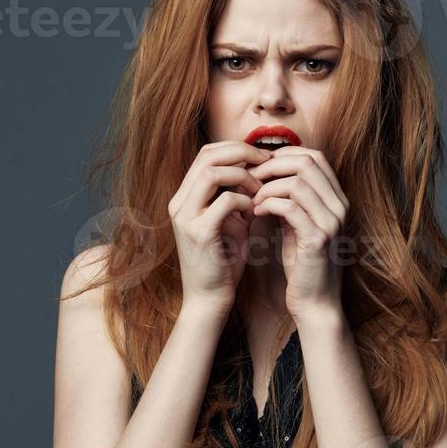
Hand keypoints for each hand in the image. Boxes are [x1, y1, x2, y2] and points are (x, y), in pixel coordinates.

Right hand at [167, 141, 267, 313]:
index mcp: (185, 197)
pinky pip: (224, 201)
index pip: (207, 154)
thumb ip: (238, 196)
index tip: (263, 158)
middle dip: (241, 153)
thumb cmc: (224, 260)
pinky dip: (244, 200)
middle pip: (207, 156)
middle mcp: (180, 203)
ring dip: (242, 176)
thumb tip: (259, 172)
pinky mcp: (199, 233)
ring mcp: (186, 217)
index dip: (236, 149)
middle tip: (267, 163)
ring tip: (260, 189)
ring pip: (212, 173)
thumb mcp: (231, 221)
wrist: (210, 298)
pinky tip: (256, 211)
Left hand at [248, 146, 349, 319]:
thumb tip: (270, 173)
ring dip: (267, 187)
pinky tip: (255, 213)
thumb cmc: (304, 264)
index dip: (285, 155)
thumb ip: (293, 200)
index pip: (315, 157)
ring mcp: (331, 223)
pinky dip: (267, 205)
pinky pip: (289, 207)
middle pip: (307, 163)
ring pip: (296, 182)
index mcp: (337, 200)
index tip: (262, 167)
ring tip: (252, 199)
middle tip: (252, 178)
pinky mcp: (316, 239)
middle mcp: (340, 207)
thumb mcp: (300, 224)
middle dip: (273, 166)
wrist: (315, 302)